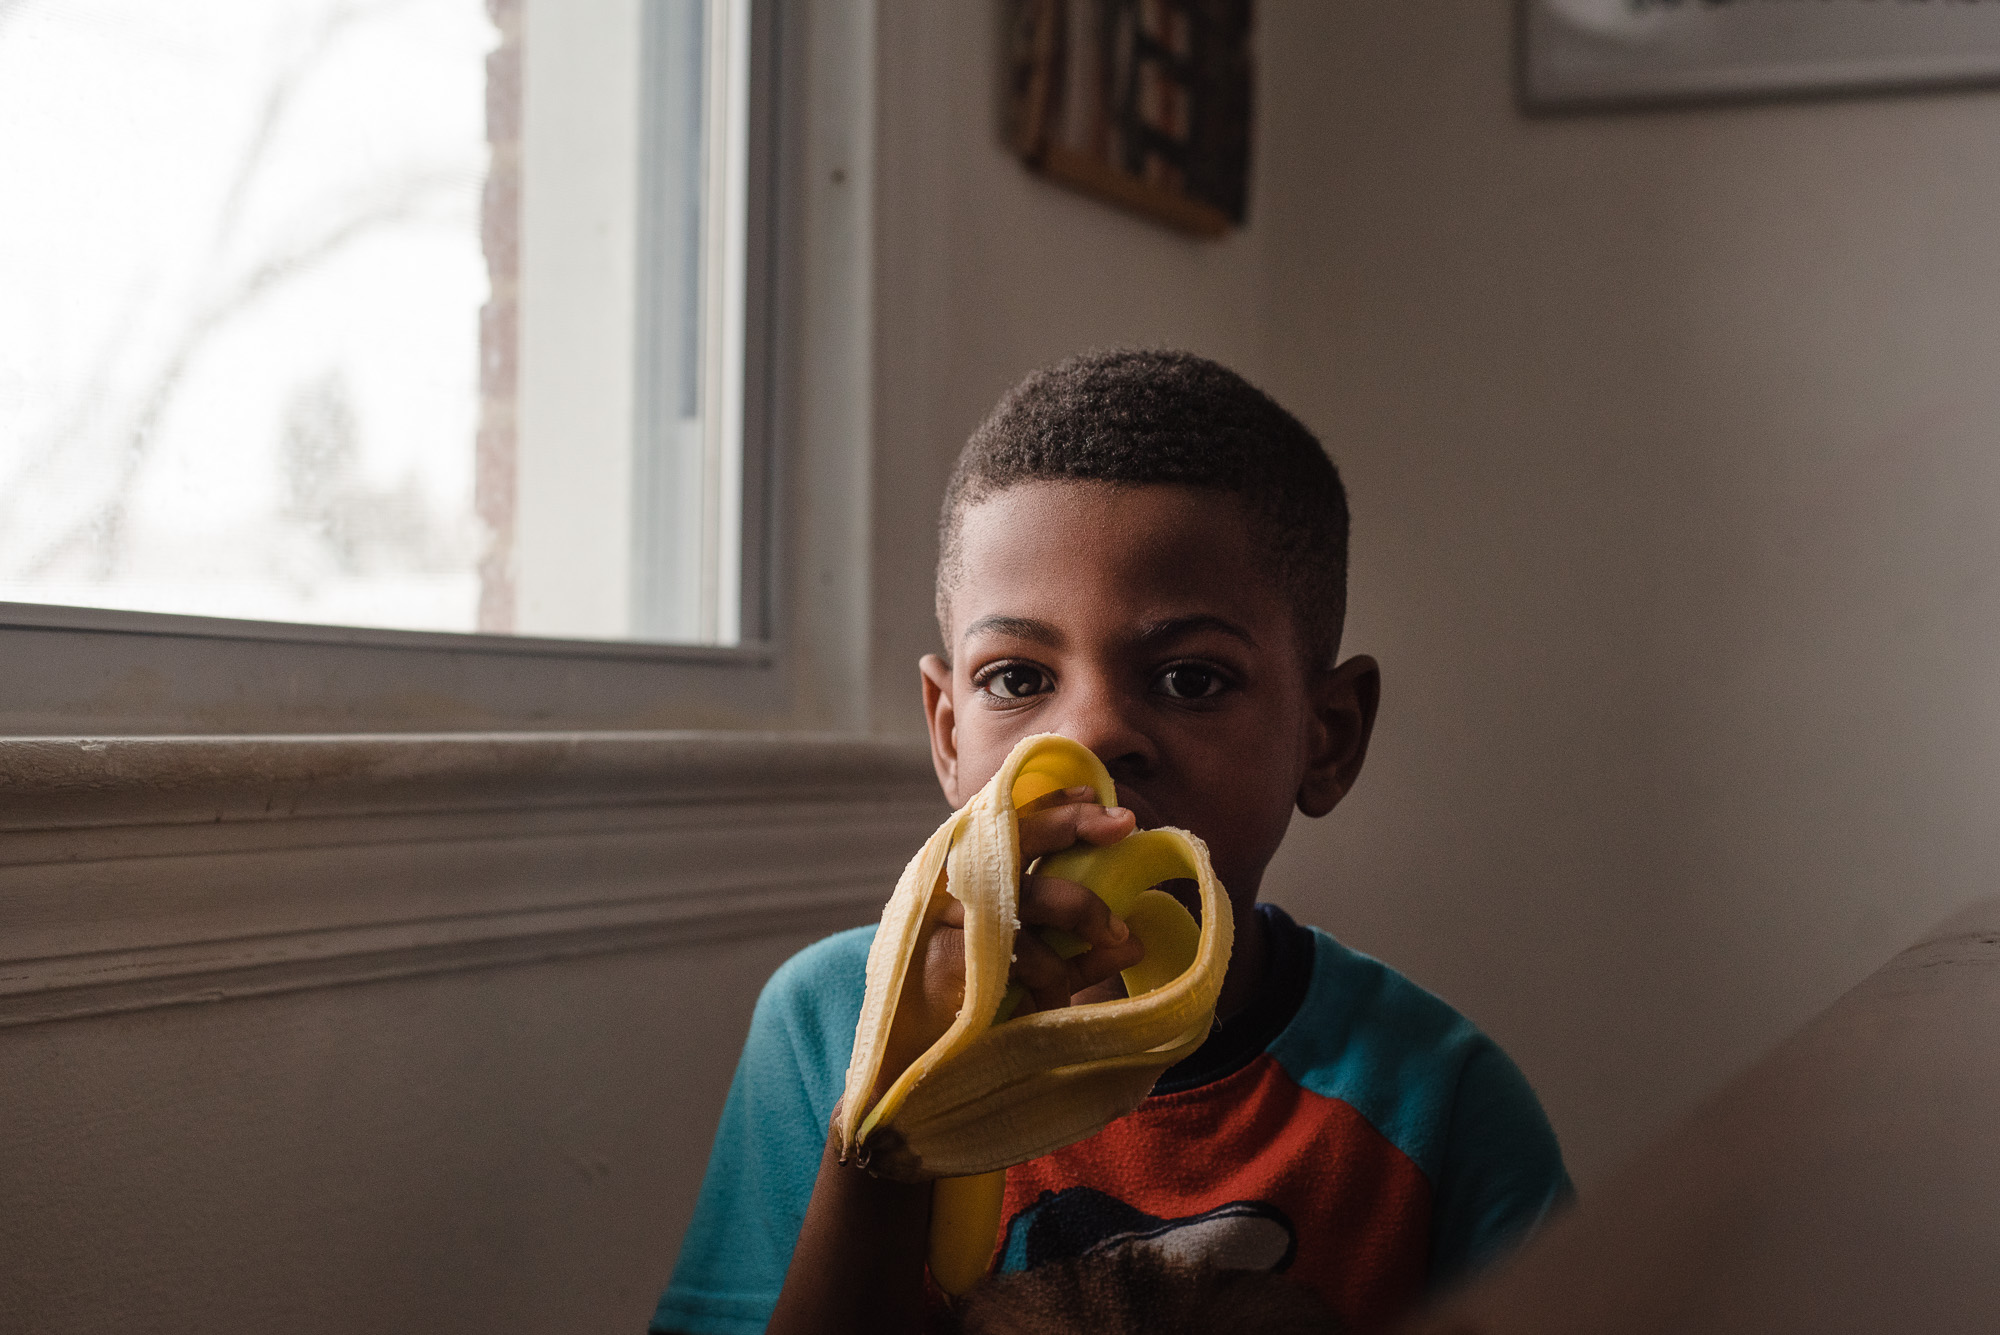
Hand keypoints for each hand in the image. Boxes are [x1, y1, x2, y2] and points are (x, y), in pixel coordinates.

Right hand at [879, 788, 1145, 1078]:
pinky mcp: (943, 955)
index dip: (1055, 806)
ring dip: (1082, 913)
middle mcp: (951, 885)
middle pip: (1014, 835)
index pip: (1009, 823)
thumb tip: (1134, 942)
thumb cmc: (975, 1010)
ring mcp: (944, 917)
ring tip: (1112, 940)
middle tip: (1124, 826)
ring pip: (1029, 895)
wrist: (911, 1067)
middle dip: (1071, 823)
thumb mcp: (1035, 975)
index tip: (1102, 799)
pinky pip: (1018, 951)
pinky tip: (1055, 997)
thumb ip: (1077, 955)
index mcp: (968, 880)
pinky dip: (1050, 972)